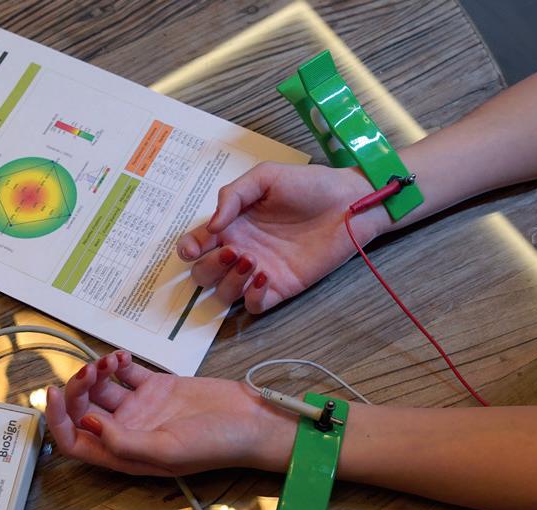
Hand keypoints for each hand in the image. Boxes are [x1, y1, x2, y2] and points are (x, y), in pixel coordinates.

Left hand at [46, 351, 295, 475]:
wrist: (252, 420)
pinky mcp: (157, 386)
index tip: (54, 392)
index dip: (58, 420)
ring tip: (111, 361)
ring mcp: (142, 408)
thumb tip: (84, 421)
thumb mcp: (167, 450)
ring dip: (97, 371)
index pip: (76, 441)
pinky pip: (126, 374)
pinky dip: (118, 362)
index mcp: (125, 455)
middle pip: (84, 410)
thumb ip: (122, 441)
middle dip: (78, 387)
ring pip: (101, 388)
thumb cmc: (217, 445)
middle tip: (90, 370)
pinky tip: (123, 356)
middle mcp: (128, 431)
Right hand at [176, 162, 382, 312]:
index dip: (188, 248)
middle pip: (204, 274)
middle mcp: (241, 250)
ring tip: (251, 260)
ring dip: (228, 281)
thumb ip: (233, 195)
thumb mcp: (266, 176)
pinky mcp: (281, 288)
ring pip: (224, 294)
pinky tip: (264, 276)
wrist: (348, 203)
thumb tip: (213, 226)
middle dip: (208, 267)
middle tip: (231, 251)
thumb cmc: (309, 185)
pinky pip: (254, 306)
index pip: (197, 244)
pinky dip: (252, 297)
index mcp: (232, 224)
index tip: (195, 246)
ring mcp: (259, 272)